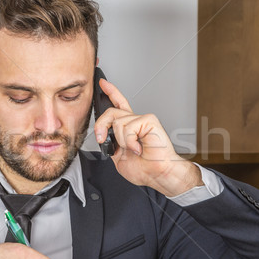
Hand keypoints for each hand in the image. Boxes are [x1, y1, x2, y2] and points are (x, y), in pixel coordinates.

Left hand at [94, 78, 202, 196]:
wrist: (157, 175)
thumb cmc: (144, 169)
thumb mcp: (118, 156)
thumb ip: (110, 143)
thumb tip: (103, 135)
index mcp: (128, 128)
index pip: (118, 105)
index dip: (111, 93)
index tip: (103, 83)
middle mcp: (136, 121)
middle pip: (111, 112)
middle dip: (101, 126)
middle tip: (102, 139)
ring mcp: (143, 120)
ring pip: (118, 122)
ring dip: (122, 141)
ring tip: (133, 149)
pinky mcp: (149, 121)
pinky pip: (129, 127)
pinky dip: (130, 142)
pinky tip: (138, 148)